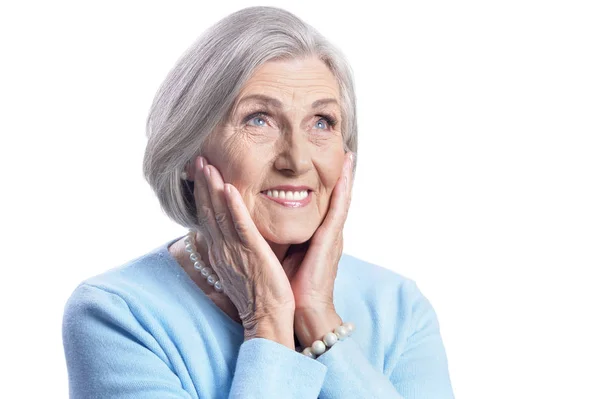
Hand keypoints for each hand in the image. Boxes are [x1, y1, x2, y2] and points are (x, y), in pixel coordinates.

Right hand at [191, 156, 295, 338]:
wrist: (268, 319)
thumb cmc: (259, 296)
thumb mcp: (241, 269)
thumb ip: (237, 249)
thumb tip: (236, 235)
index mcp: (221, 253)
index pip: (208, 218)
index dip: (202, 195)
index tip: (200, 173)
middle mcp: (222, 250)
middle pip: (208, 212)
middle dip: (202, 185)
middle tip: (197, 160)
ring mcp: (235, 251)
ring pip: (219, 214)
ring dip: (212, 188)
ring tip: (206, 165)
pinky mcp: (251, 254)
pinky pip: (239, 227)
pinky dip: (233, 207)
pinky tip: (228, 188)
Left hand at [286, 152, 353, 313]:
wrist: (304, 310)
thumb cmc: (293, 286)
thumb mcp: (287, 254)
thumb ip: (285, 237)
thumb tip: (269, 223)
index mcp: (318, 235)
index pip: (324, 202)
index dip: (328, 181)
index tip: (329, 160)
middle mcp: (329, 232)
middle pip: (336, 196)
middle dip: (342, 173)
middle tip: (346, 148)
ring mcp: (332, 235)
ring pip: (341, 198)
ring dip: (346, 175)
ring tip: (351, 153)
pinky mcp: (331, 240)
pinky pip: (338, 210)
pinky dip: (343, 190)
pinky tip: (345, 173)